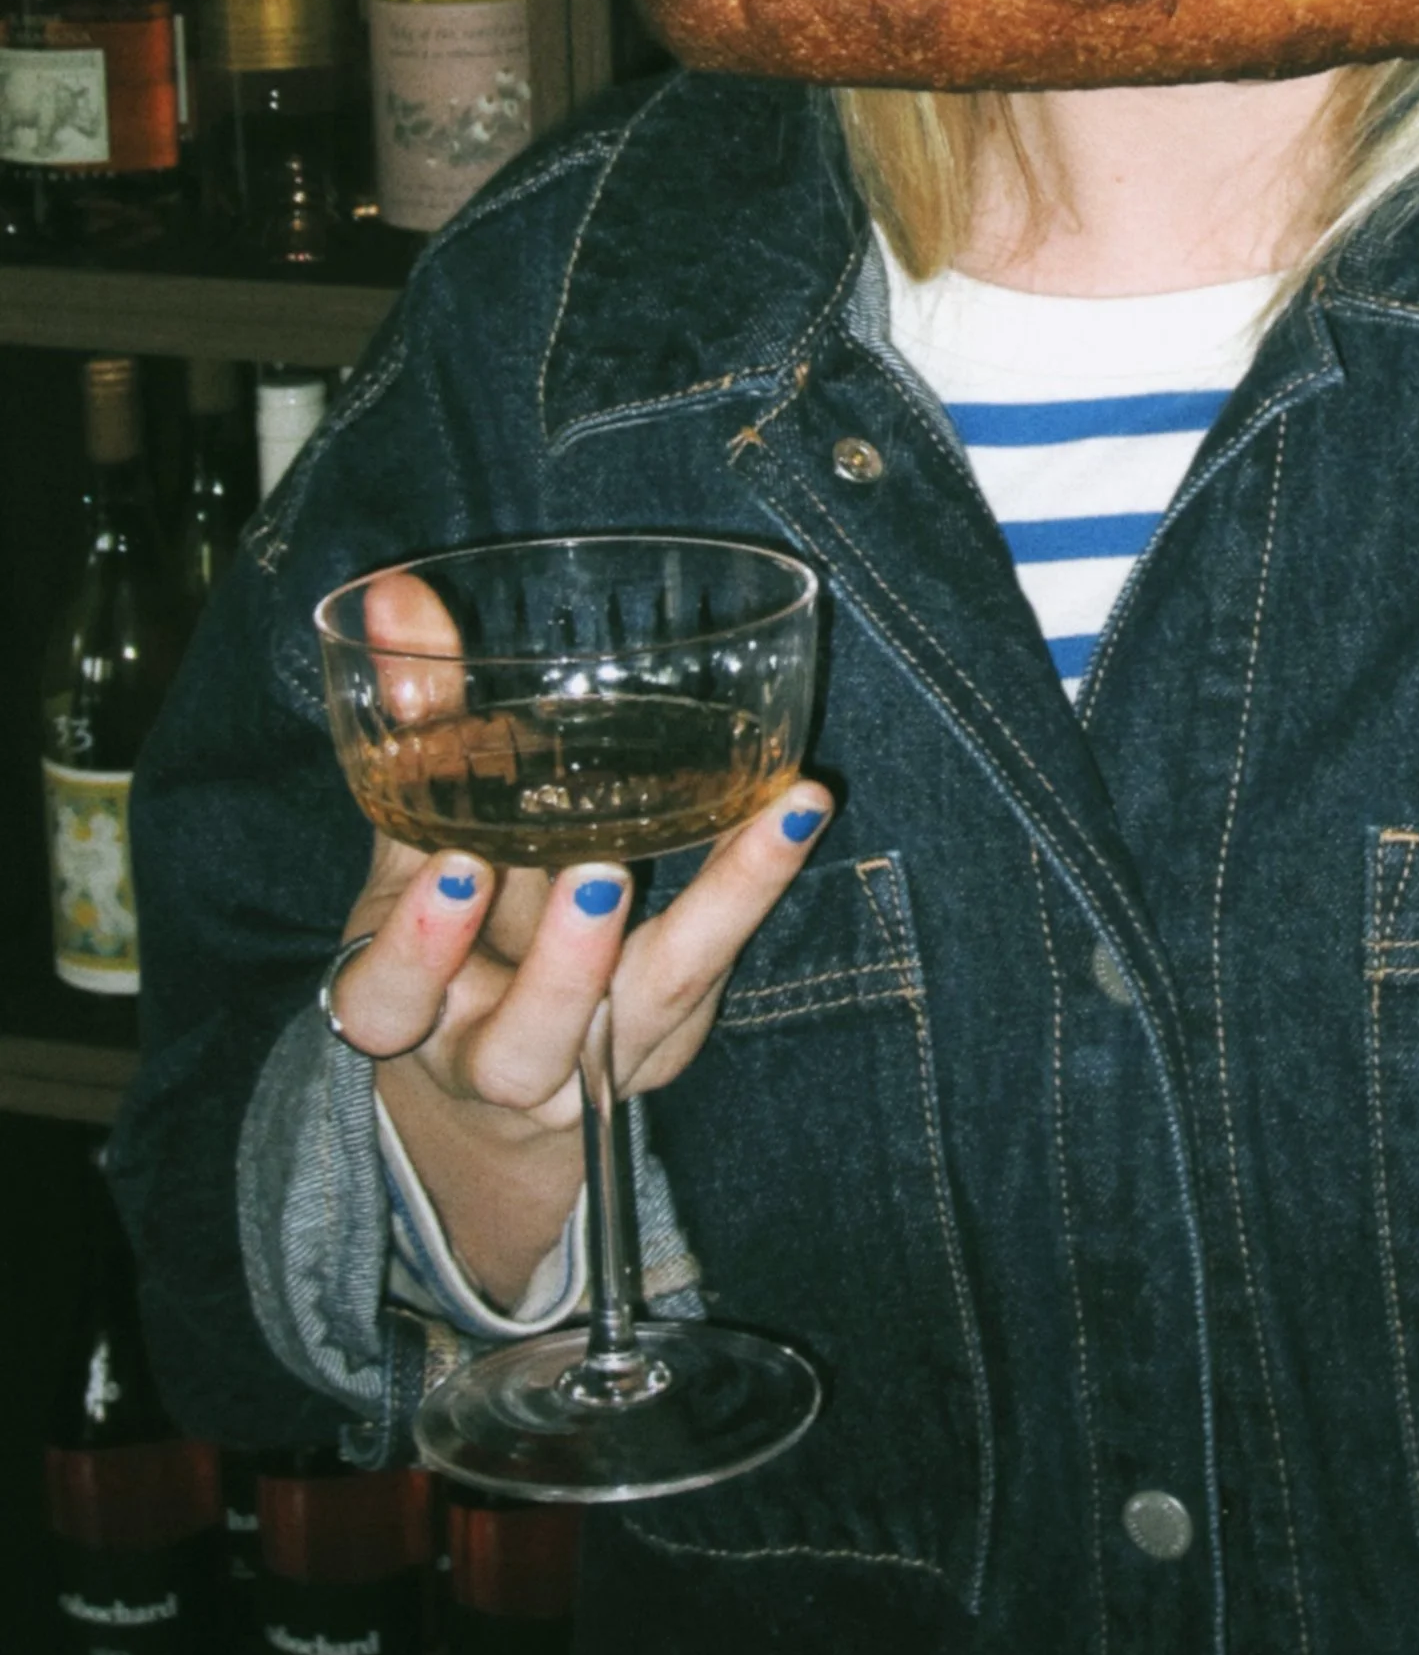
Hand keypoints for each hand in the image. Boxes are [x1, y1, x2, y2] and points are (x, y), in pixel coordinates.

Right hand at [325, 570, 832, 1309]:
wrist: (485, 1062)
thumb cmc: (445, 925)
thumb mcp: (414, 838)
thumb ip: (413, 724)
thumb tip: (394, 592)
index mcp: (400, 1006)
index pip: (385, 999)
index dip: (417, 947)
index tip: (455, 865)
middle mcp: (495, 1051)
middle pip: (522, 1047)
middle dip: (561, 971)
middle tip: (597, 874)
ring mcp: (597, 1052)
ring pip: (653, 1010)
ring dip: (707, 916)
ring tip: (757, 823)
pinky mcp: (671, 1025)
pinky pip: (719, 961)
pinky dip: (757, 883)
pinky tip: (797, 808)